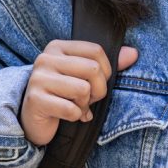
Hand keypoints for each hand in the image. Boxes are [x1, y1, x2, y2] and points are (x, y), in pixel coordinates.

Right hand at [19, 41, 137, 146]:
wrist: (34, 120)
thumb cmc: (63, 95)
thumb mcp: (84, 77)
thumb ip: (107, 64)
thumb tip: (133, 53)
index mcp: (58, 47)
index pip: (96, 51)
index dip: (106, 71)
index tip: (96, 83)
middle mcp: (46, 58)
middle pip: (93, 69)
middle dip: (98, 90)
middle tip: (87, 99)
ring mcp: (38, 78)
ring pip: (83, 89)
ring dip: (85, 105)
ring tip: (76, 107)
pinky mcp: (35, 99)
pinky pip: (71, 109)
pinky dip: (75, 117)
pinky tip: (67, 116)